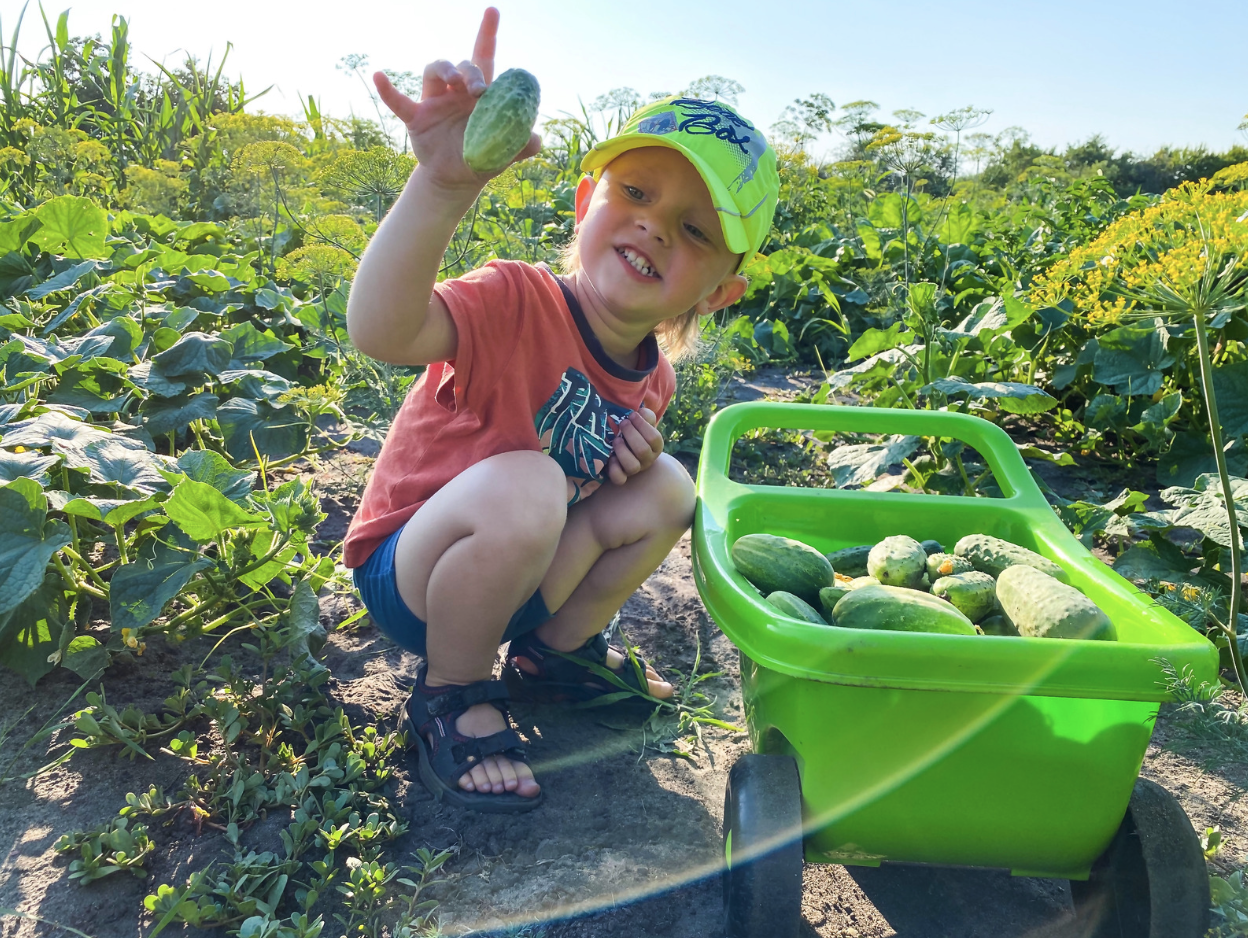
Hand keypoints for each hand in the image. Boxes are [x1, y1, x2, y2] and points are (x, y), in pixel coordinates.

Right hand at [372, 7, 540, 194]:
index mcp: (480, 95)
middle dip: (471, 71)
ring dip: (444, 70)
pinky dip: (388, 90)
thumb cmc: (481, 158)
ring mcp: (434, 101)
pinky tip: (379, 76)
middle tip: (479, 90)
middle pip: (463, 65)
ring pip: (435, 70)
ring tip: (452, 82)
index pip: (485, 57)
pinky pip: (398, 100)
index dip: (487, 33)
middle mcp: (456, 91)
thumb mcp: (505, 152)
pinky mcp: (416, 117)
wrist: (456, 179)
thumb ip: (523, 144)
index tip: (492, 11)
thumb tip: (537, 139)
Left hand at [606, 407, 663, 484]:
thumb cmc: (636, 433)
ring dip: (622, 450)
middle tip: (623, 423)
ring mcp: (635, 470)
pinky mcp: (622, 477)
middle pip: (642, 450)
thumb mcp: (643, 424)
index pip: (654, 438)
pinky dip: (614, 468)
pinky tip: (611, 457)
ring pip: (632, 466)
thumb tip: (641, 412)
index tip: (632, 415)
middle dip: (631, 434)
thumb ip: (645, 416)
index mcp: (656, 447)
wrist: (628, 450)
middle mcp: (647, 460)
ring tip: (616, 440)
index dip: (642, 425)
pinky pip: (619, 478)